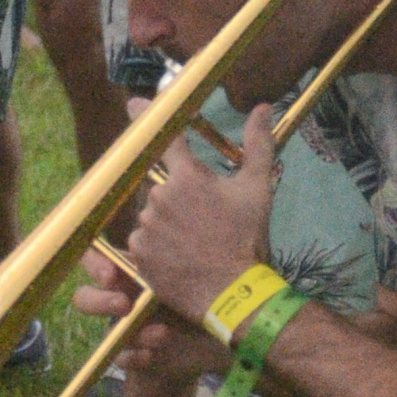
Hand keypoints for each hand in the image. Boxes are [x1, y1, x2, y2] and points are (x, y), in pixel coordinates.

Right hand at [69, 246, 205, 379]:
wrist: (216, 334)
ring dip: (131, 333)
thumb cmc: (203, 289)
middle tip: (125, 304)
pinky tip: (152, 354)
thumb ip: (176, 260)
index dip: (94, 265)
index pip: (95, 259)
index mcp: (130, 270)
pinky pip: (121, 358)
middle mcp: (121, 298)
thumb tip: (168, 247)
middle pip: (84, 298)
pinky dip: (133, 356)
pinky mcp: (133, 354)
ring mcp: (125, 328)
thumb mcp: (192, 272)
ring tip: (163, 333)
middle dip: (99, 301)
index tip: (112, 272)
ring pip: (106, 331)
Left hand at [124, 110, 279, 327]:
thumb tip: (263, 108)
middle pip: (162, 186)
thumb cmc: (247, 238)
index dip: (147, 116)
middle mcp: (160, 196)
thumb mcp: (258, 189)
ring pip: (152, 215)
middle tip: (203, 219)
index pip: (163, 137)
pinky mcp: (138, 253)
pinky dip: (156, 246)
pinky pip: (143, 241)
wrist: (234, 294)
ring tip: (193, 242)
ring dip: (167, 222)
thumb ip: (258, 144)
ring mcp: (146, 226)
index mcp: (187, 176)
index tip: (132, 102)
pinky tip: (178, 256)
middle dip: (178, 197)